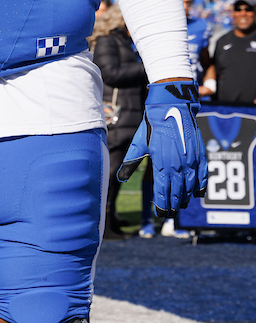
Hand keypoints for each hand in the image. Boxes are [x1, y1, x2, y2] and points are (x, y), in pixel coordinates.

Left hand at [118, 81, 207, 215]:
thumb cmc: (152, 126)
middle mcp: (177, 166)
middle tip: (170, 214)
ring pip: (190, 186)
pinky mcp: (199, 155)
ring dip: (186, 198)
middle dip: (174, 205)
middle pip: (177, 192)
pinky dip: (201, 186)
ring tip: (182, 205)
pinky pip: (202, 175)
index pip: (162, 192)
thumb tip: (119, 178)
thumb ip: (130, 163)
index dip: (162, 204)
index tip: (160, 213)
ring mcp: (190, 161)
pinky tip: (197, 194)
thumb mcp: (139, 145)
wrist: (171, 108)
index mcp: (161, 165)